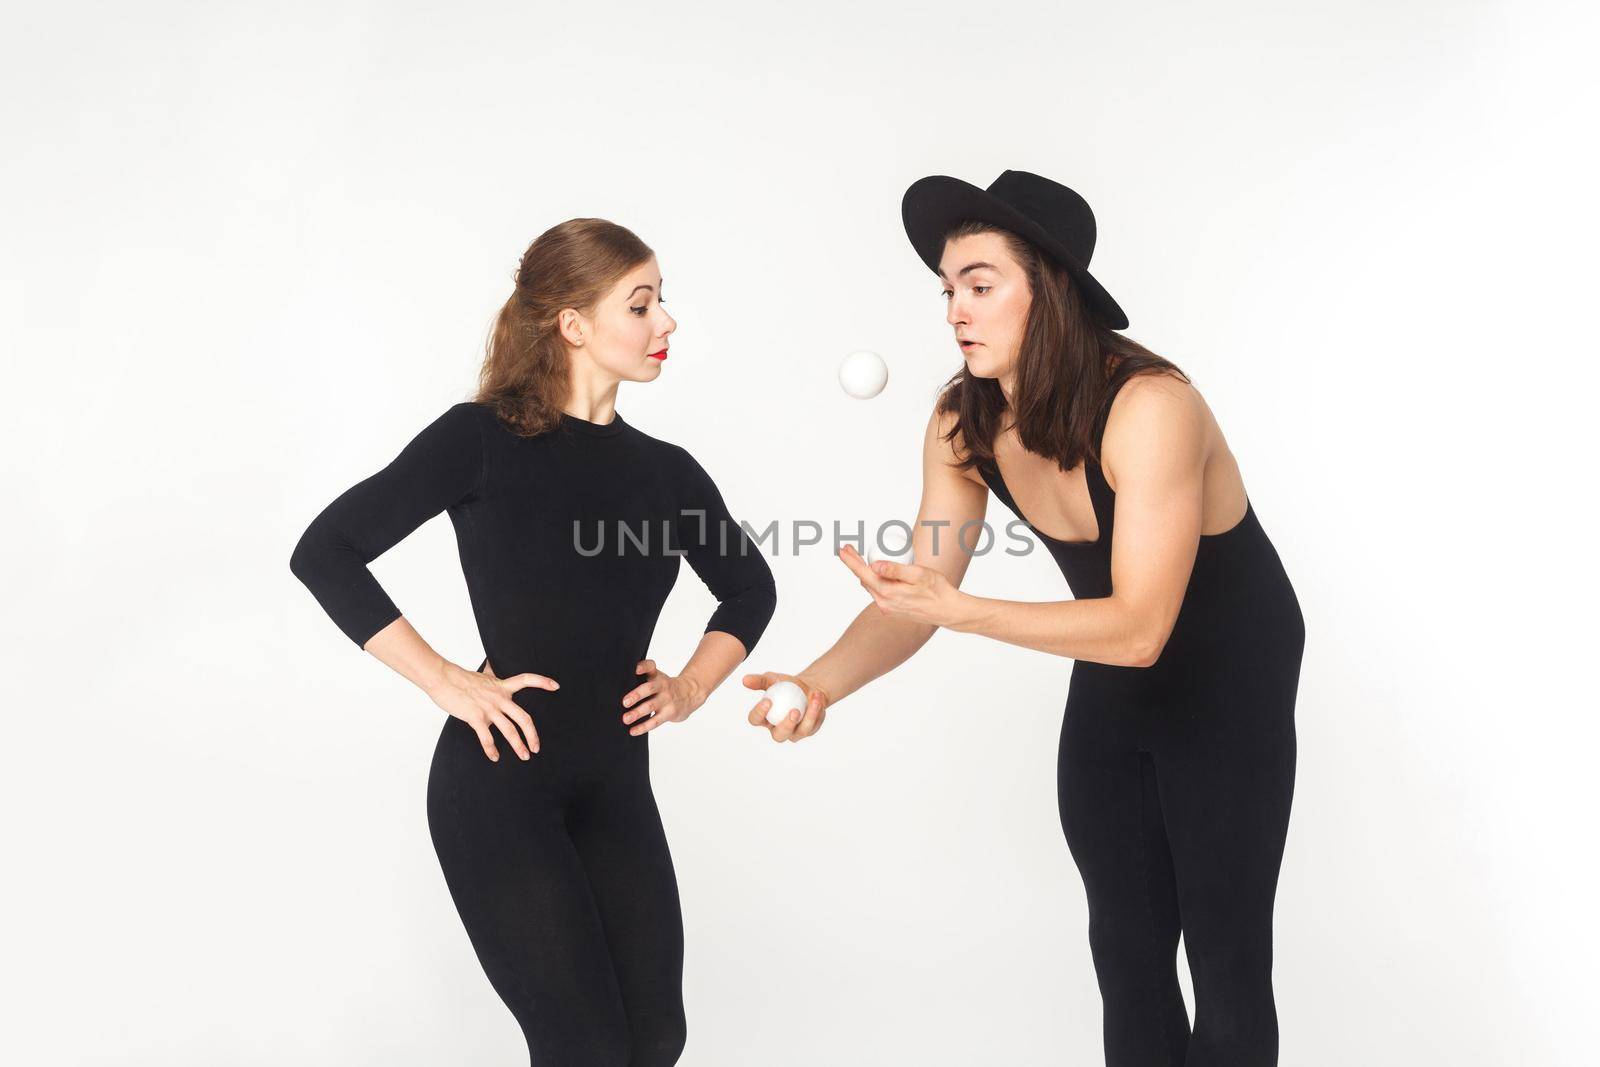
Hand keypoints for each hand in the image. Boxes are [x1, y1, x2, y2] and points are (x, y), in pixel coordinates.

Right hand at [427, 657, 557, 761]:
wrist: (442, 678)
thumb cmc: (460, 678)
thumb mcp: (482, 675)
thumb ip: (490, 673)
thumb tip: (491, 665)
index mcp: (502, 687)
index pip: (527, 680)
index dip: (542, 682)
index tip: (556, 686)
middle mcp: (499, 698)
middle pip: (523, 717)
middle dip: (532, 735)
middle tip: (537, 747)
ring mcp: (488, 708)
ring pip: (509, 730)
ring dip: (518, 746)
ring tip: (524, 756)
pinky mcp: (475, 717)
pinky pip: (487, 737)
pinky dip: (491, 749)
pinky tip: (494, 757)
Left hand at [620, 659, 705, 735]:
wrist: (690, 693)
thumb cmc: (666, 686)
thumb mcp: (657, 676)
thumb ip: (642, 677)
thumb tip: (618, 687)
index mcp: (656, 675)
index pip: (650, 666)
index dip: (643, 666)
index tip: (635, 669)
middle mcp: (662, 686)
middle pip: (649, 688)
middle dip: (636, 695)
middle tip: (625, 702)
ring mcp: (666, 700)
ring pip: (651, 706)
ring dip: (638, 713)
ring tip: (626, 719)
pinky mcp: (669, 713)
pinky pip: (655, 721)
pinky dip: (643, 727)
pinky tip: (633, 731)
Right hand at [741, 670, 828, 742]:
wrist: (807, 687)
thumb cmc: (786, 685)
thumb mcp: (773, 679)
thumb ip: (759, 681)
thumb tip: (745, 680)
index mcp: (764, 718)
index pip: (756, 720)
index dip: (759, 713)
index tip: (768, 701)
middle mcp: (777, 729)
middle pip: (779, 735)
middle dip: (786, 725)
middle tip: (794, 711)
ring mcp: (794, 732)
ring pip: (800, 732)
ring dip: (809, 716)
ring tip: (814, 699)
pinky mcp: (808, 731)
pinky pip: (813, 726)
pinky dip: (817, 712)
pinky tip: (818, 698)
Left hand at [837, 543, 962, 627]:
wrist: (947, 611)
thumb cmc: (936, 590)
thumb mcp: (918, 574)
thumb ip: (895, 569)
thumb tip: (874, 565)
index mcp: (888, 593)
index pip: (863, 573)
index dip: (850, 561)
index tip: (842, 550)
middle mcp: (884, 603)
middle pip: (863, 579)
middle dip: (854, 563)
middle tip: (849, 549)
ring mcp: (887, 608)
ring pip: (870, 586)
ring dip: (863, 572)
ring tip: (859, 557)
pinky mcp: (892, 609)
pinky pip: (878, 592)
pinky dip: (873, 580)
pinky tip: (876, 572)